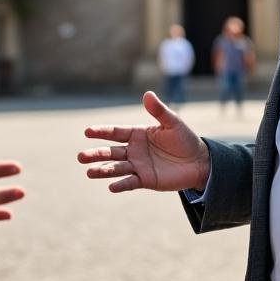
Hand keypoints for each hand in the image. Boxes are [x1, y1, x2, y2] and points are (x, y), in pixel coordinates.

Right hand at [78, 91, 209, 192]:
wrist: (198, 162)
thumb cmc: (185, 140)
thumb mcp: (172, 122)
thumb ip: (159, 110)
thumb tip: (147, 94)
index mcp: (137, 135)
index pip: (115, 133)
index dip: (102, 132)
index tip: (87, 131)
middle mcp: (134, 150)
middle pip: (111, 152)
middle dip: (96, 154)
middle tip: (80, 157)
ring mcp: (138, 166)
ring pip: (116, 168)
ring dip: (102, 170)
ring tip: (89, 172)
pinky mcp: (145, 180)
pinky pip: (130, 182)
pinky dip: (121, 184)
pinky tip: (111, 186)